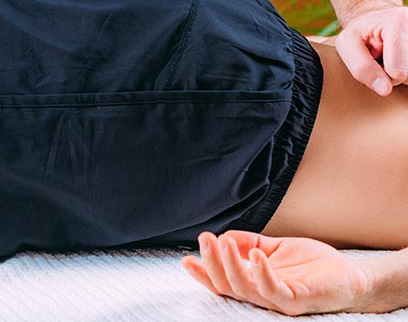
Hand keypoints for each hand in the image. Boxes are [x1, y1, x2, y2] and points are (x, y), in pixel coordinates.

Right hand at [181, 231, 376, 315]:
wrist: (350, 275)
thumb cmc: (312, 264)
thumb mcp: (273, 247)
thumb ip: (249, 242)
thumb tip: (222, 236)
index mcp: (255, 283)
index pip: (223, 282)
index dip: (203, 273)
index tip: (186, 259)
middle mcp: (263, 295)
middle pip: (228, 286)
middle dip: (211, 264)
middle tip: (203, 240)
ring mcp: (279, 300)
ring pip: (245, 289)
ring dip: (230, 265)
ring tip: (222, 242)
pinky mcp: (298, 300)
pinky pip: (274, 291)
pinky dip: (261, 272)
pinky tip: (255, 253)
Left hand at [336, 6, 407, 95]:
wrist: (377, 20)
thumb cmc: (360, 33)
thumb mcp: (347, 44)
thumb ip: (361, 67)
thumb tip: (385, 90)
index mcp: (397, 22)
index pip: (398, 72)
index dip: (383, 74)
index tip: (376, 59)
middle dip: (397, 73)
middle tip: (386, 58)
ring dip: (405, 71)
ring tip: (394, 57)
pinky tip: (403, 57)